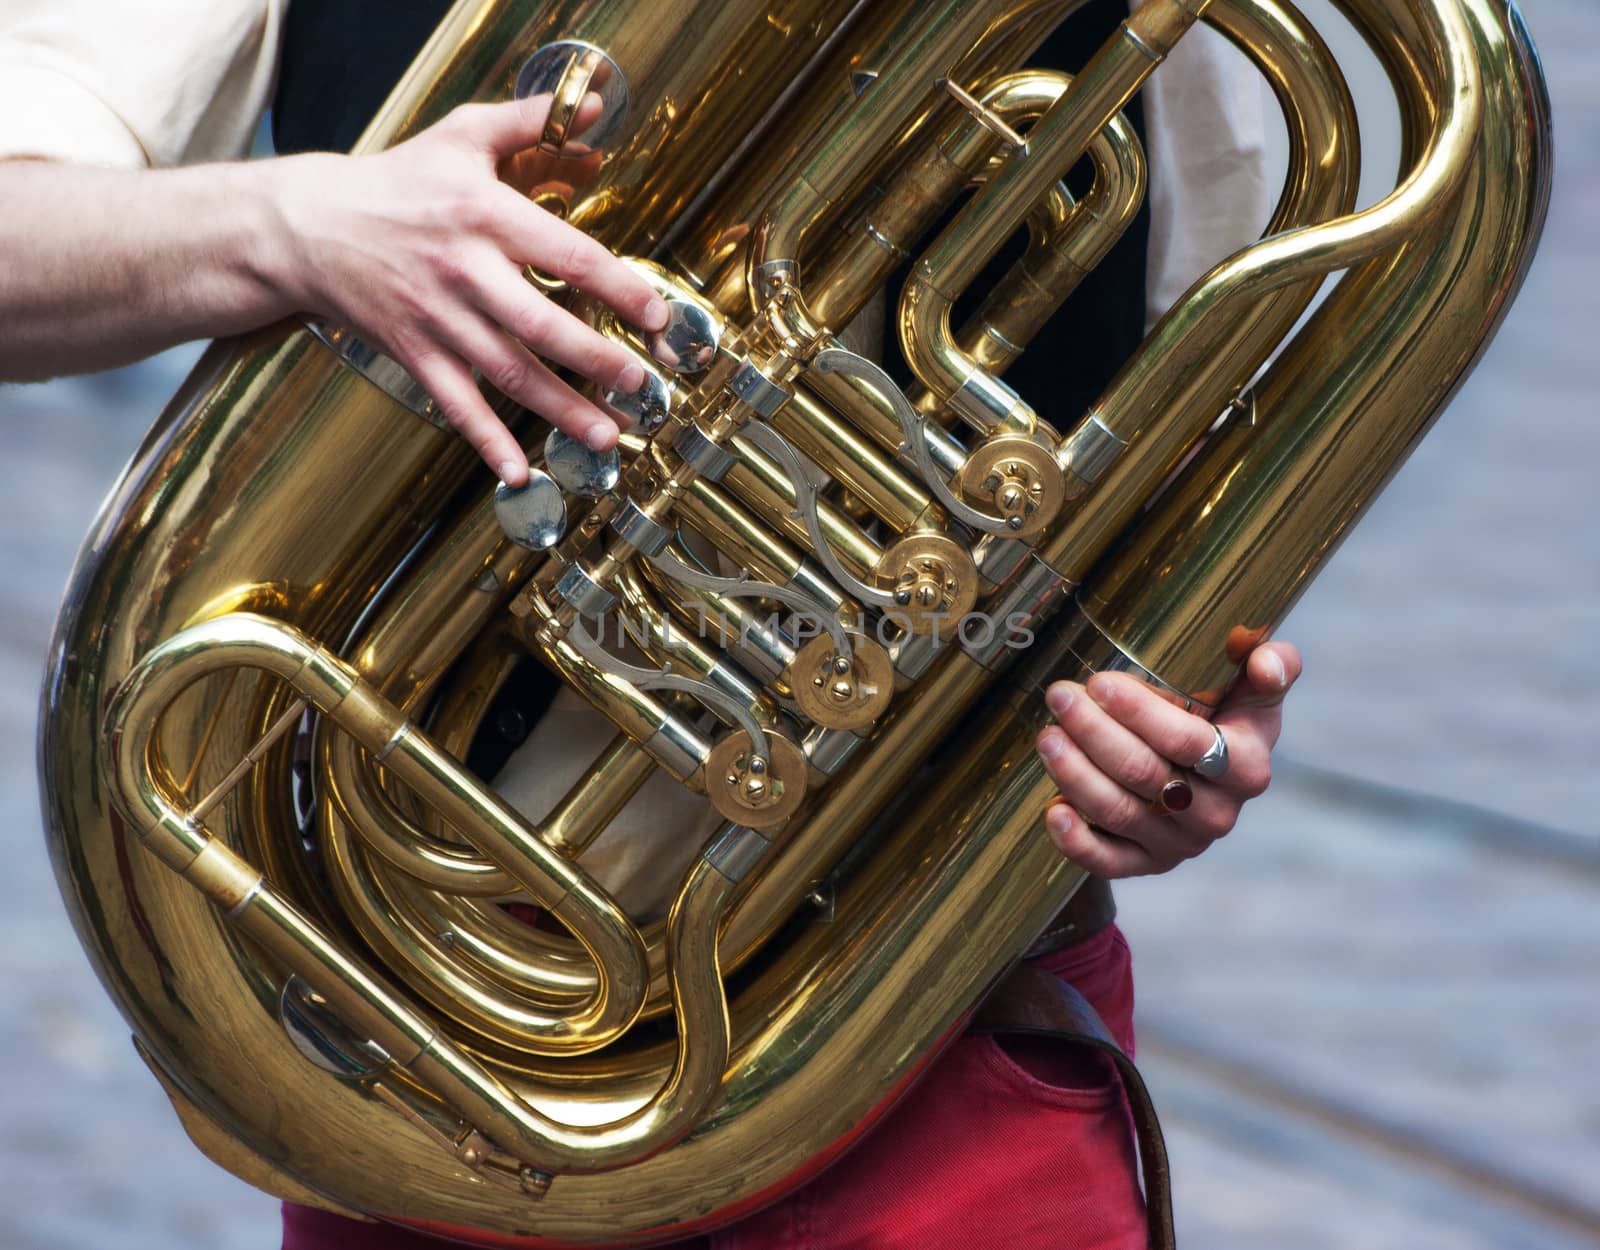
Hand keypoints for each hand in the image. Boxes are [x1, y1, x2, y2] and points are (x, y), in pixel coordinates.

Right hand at [261, 94, 667, 484]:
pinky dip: (487, 442)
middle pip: (543, 324)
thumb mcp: (459, 135)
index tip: (655, 314)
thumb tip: (588, 108)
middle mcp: (465, 272)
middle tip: (642, 384)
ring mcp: (439, 319)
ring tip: (606, 435)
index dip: (619, 287)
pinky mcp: (415, 354)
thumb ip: (527, 121)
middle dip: (598, 360)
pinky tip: (519, 472)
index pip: (569, 255)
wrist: (308, 226)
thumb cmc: (395, 183)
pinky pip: (457, 405)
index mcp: (484, 215)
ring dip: (561, 409)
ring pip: (509, 372)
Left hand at [1034, 642, 1300, 877]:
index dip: (1139, 712)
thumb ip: (1272, 666)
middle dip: (1094, 732)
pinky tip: (1052, 811)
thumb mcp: (1254, 690)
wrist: (1209, 772)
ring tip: (1047, 737)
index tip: (1098, 682)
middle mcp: (1217, 814)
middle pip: (1144, 774)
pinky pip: (1111, 862)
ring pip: (1120, 812)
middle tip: (1060, 698)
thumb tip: (1266, 661)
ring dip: (1075, 774)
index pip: (1188, 741)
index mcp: (1247, 768)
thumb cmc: (1227, 718)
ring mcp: (1182, 844)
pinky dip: (1077, 842)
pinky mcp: (1149, 864)